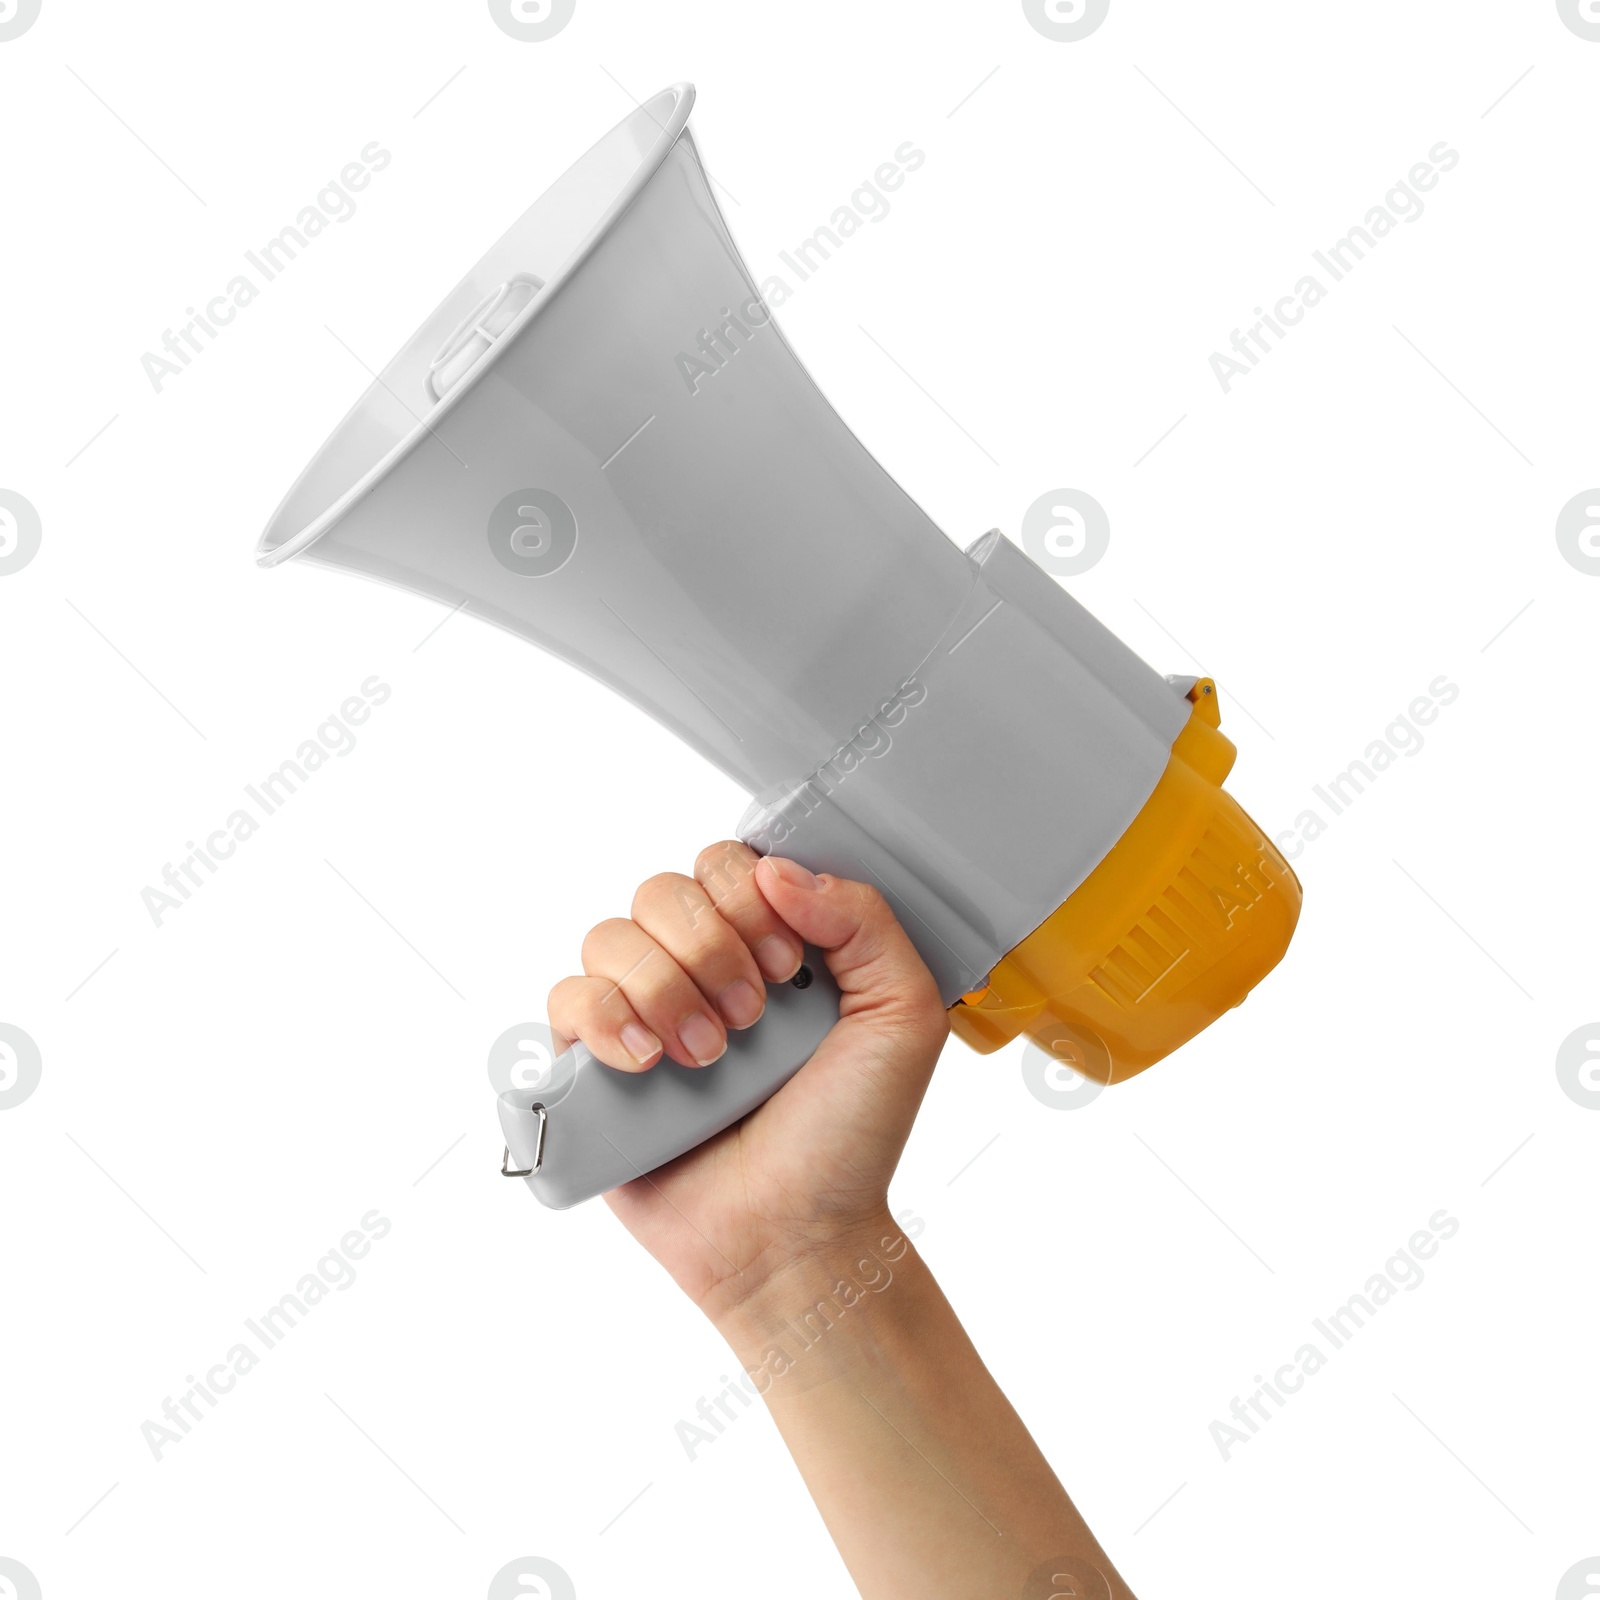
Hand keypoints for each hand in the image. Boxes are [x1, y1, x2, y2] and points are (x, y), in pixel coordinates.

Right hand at [546, 841, 948, 1319]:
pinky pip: (564, 1000)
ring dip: (663, 988)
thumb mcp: (901, 1016)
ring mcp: (641, 1017)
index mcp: (766, 947)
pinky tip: (647, 1064)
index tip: (787, 965)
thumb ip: (864, 920)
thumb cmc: (849, 1137)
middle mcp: (698, 972)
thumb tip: (778, 870)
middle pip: (662, 890)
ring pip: (609, 937)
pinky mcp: (592, 1069)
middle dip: (709, 947)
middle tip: (750, 1018)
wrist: (796, 1237)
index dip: (747, 898)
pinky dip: (603, 1020)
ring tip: (706, 1056)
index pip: (726, 866)